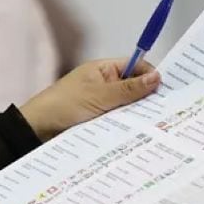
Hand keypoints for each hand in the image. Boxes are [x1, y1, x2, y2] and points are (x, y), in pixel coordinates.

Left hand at [20, 59, 161, 141]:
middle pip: (135, 89)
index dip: (151, 76)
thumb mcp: (99, 96)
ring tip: (155, 126)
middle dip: (148, 98)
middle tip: (166, 111)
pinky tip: (139, 136)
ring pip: (129, 108)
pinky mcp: (100, 123)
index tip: (167, 89)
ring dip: (138, 116)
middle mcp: (105, 85)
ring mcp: (103, 105)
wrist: (36, 130)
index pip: (136, 67)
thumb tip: (156, 78)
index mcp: (104, 70)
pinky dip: (128, 128)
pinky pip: (120, 123)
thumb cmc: (62, 106)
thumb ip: (129, 89)